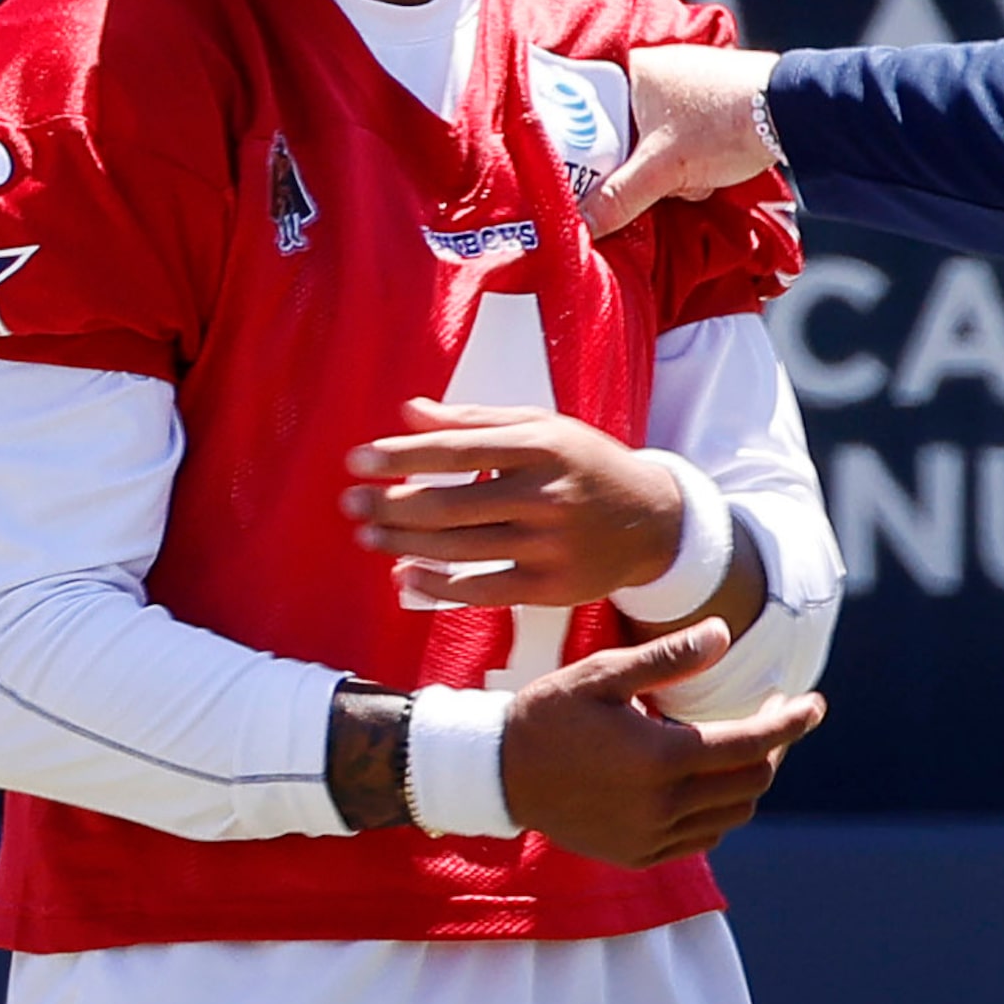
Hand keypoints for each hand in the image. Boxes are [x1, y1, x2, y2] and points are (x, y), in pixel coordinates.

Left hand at [344, 400, 681, 608]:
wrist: (652, 521)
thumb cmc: (586, 464)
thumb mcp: (543, 427)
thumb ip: (475, 420)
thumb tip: (410, 412)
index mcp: (542, 446)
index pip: (457, 451)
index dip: (402, 456)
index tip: (358, 461)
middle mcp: (547, 495)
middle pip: (450, 506)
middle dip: (391, 506)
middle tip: (352, 505)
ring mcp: (549, 545)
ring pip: (459, 550)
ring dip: (404, 545)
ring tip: (369, 536)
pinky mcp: (550, 586)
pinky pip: (481, 591)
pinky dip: (437, 587)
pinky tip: (406, 576)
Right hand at [503, 620, 825, 867]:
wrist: (496, 774)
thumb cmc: (550, 713)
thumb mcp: (605, 674)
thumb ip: (669, 658)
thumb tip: (725, 634)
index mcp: (659, 757)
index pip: (751, 743)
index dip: (790, 722)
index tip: (814, 704)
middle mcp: (661, 806)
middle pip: (751, 782)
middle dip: (774, 747)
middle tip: (772, 714)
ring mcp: (650, 837)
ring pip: (733, 815)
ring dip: (749, 780)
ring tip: (742, 744)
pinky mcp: (637, 855)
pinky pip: (703, 838)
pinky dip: (720, 811)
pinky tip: (708, 780)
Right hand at [579, 44, 781, 236]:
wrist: (791, 114)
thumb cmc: (719, 126)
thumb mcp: (661, 170)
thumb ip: (617, 199)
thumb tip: (582, 225)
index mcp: (633, 69)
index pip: (591, 112)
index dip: (594, 149)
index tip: (600, 176)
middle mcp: (658, 68)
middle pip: (628, 134)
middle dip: (646, 168)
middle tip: (660, 181)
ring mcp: (690, 81)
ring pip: (660, 142)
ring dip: (676, 169)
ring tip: (695, 176)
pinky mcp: (716, 98)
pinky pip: (688, 139)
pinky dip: (697, 159)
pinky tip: (712, 169)